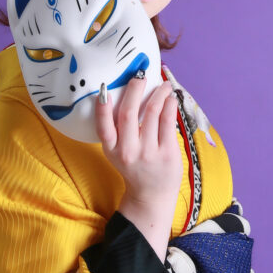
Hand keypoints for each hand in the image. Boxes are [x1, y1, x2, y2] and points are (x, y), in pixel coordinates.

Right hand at [96, 74, 182, 259]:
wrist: (151, 196)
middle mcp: (129, 151)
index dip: (102, 108)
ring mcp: (149, 152)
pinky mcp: (167, 153)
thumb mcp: (119, 152)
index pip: (103, 127)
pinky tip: (170, 98)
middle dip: (134, 90)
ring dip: (158, 94)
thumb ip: (120, 130)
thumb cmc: (135, 168)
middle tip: (139, 76)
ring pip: (152, 113)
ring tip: (162, 84)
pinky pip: (168, 122)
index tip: (103, 89)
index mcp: (112, 150)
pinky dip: (169, 105)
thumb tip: (129, 94)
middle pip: (129, 114)